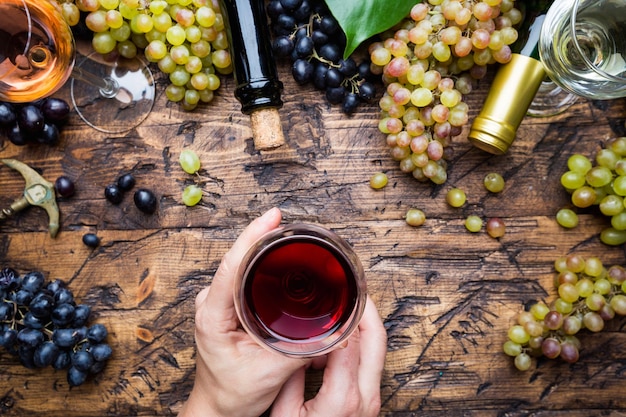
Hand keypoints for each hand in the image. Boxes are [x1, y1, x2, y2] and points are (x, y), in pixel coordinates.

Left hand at [179, 208, 309, 416]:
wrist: (218, 407)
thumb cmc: (233, 393)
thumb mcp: (270, 373)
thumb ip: (302, 351)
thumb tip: (334, 330)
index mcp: (213, 315)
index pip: (233, 266)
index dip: (253, 237)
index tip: (272, 218)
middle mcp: (211, 304)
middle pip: (237, 259)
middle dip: (261, 236)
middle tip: (284, 220)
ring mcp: (217, 303)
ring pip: (239, 266)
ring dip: (260, 247)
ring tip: (283, 232)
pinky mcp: (226, 306)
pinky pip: (242, 276)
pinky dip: (259, 263)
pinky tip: (274, 256)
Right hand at [269, 297, 386, 416]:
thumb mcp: (285, 413)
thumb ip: (290, 376)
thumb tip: (293, 343)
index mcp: (343, 397)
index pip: (351, 341)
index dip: (343, 314)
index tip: (334, 295)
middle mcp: (365, 396)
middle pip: (377, 339)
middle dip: (366, 310)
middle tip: (352, 290)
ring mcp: (372, 399)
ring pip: (378, 351)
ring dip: (365, 327)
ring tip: (343, 313)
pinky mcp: (370, 401)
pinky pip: (372, 364)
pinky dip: (361, 346)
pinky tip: (338, 342)